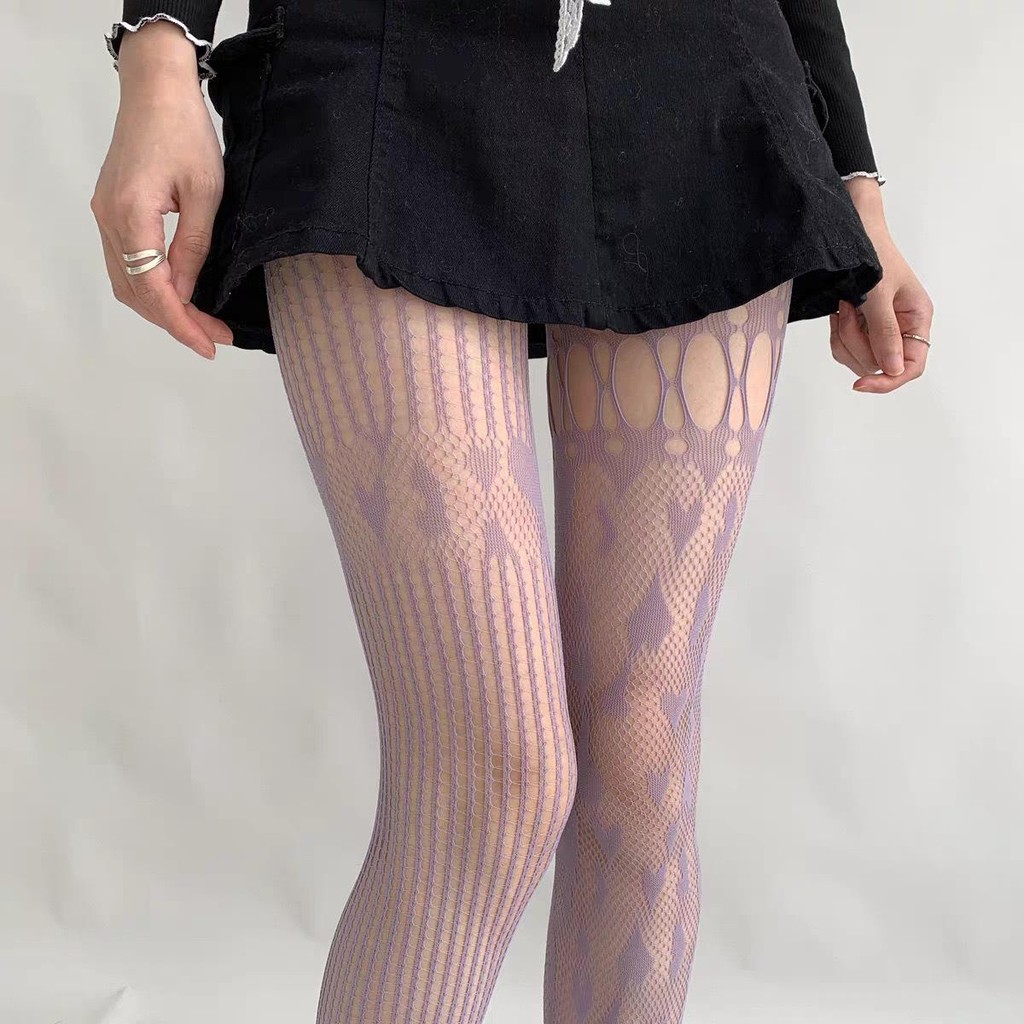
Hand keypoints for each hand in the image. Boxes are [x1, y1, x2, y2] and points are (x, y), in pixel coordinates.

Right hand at [91, 19, 231, 359]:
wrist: (155, 88)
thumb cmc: (186, 133)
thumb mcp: (206, 193)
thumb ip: (194, 248)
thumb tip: (185, 294)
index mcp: (131, 216)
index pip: (153, 290)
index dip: (182, 324)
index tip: (211, 346)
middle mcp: (109, 220)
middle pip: (135, 293)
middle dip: (176, 321)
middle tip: (215, 337)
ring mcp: (104, 215)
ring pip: (127, 282)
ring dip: (162, 308)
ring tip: (202, 323)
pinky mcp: (110, 209)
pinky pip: (125, 263)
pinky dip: (150, 286)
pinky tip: (180, 296)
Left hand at [830, 178, 933, 393]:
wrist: (851, 231)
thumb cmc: (873, 253)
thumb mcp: (879, 294)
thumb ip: (886, 333)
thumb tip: (893, 370)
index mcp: (917, 319)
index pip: (911, 366)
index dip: (889, 381)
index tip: (861, 384)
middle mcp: (901, 328)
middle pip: (877, 364)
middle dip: (856, 343)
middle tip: (848, 312)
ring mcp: (878, 329)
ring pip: (857, 358)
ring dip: (843, 337)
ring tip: (844, 307)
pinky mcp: (859, 326)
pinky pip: (844, 347)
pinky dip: (836, 333)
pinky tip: (839, 309)